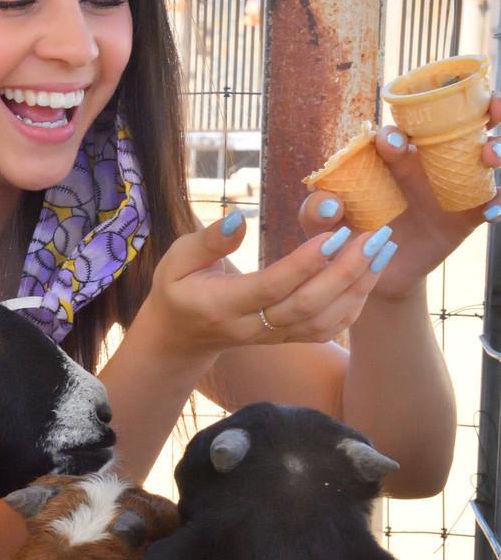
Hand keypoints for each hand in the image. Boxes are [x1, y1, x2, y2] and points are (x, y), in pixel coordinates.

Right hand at [145, 208, 400, 357]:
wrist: (180, 337)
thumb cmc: (177, 288)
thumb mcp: (176, 259)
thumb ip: (208, 241)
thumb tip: (238, 218)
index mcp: (223, 305)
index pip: (271, 286)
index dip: (305, 263)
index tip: (335, 233)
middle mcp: (252, 327)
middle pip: (307, 306)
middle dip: (346, 272)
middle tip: (376, 237)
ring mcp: (272, 338)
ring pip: (324, 322)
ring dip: (359, 287)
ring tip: (383, 250)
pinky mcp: (286, 340)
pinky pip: (327, 329)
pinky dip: (355, 304)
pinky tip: (371, 274)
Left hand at [299, 94, 500, 299]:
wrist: (369, 275)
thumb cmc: (344, 237)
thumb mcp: (322, 226)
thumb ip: (315, 211)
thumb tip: (331, 203)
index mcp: (393, 155)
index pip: (404, 128)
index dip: (400, 129)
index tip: (389, 145)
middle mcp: (427, 162)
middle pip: (462, 124)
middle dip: (480, 109)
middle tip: (488, 109)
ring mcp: (451, 186)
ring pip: (485, 157)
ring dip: (496, 149)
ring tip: (489, 157)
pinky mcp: (466, 216)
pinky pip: (490, 203)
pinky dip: (497, 202)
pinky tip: (493, 209)